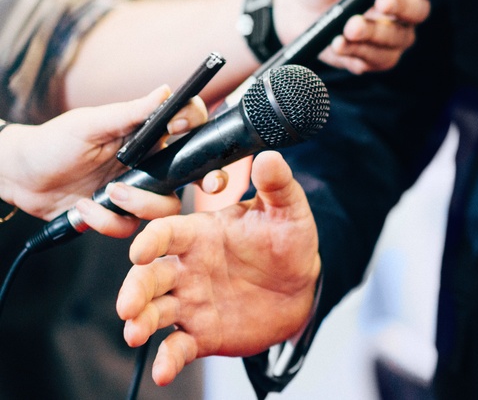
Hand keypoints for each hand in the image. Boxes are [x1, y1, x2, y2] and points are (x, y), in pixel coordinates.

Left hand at [0, 87, 216, 235]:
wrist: (19, 178)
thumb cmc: (52, 143)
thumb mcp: (89, 125)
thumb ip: (130, 113)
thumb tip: (165, 90)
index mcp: (147, 135)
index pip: (189, 125)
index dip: (197, 126)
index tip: (182, 127)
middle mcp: (149, 163)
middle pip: (192, 174)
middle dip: (207, 180)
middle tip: (208, 185)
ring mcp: (137, 191)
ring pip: (166, 207)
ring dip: (141, 204)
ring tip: (107, 194)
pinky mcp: (119, 215)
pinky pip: (130, 227)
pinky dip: (106, 221)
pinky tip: (84, 208)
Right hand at [117, 151, 320, 385]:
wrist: (301, 288)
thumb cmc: (287, 243)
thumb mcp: (288, 212)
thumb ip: (277, 186)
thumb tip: (269, 156)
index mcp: (200, 234)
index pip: (166, 232)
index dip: (150, 240)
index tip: (140, 250)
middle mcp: (186, 268)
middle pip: (148, 276)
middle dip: (133, 289)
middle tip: (127, 304)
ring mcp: (190, 302)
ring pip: (154, 311)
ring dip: (140, 321)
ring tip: (135, 332)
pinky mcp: (199, 333)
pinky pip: (177, 347)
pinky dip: (167, 359)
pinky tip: (163, 371)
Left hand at [273, 0, 460, 72]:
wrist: (291, 3)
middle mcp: (403, 9)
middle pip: (420, 12)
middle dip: (401, 6)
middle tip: (379, 1)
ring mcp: (390, 35)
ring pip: (398, 41)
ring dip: (374, 34)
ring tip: (347, 27)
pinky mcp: (371, 57)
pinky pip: (377, 61)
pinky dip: (358, 53)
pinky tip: (338, 44)